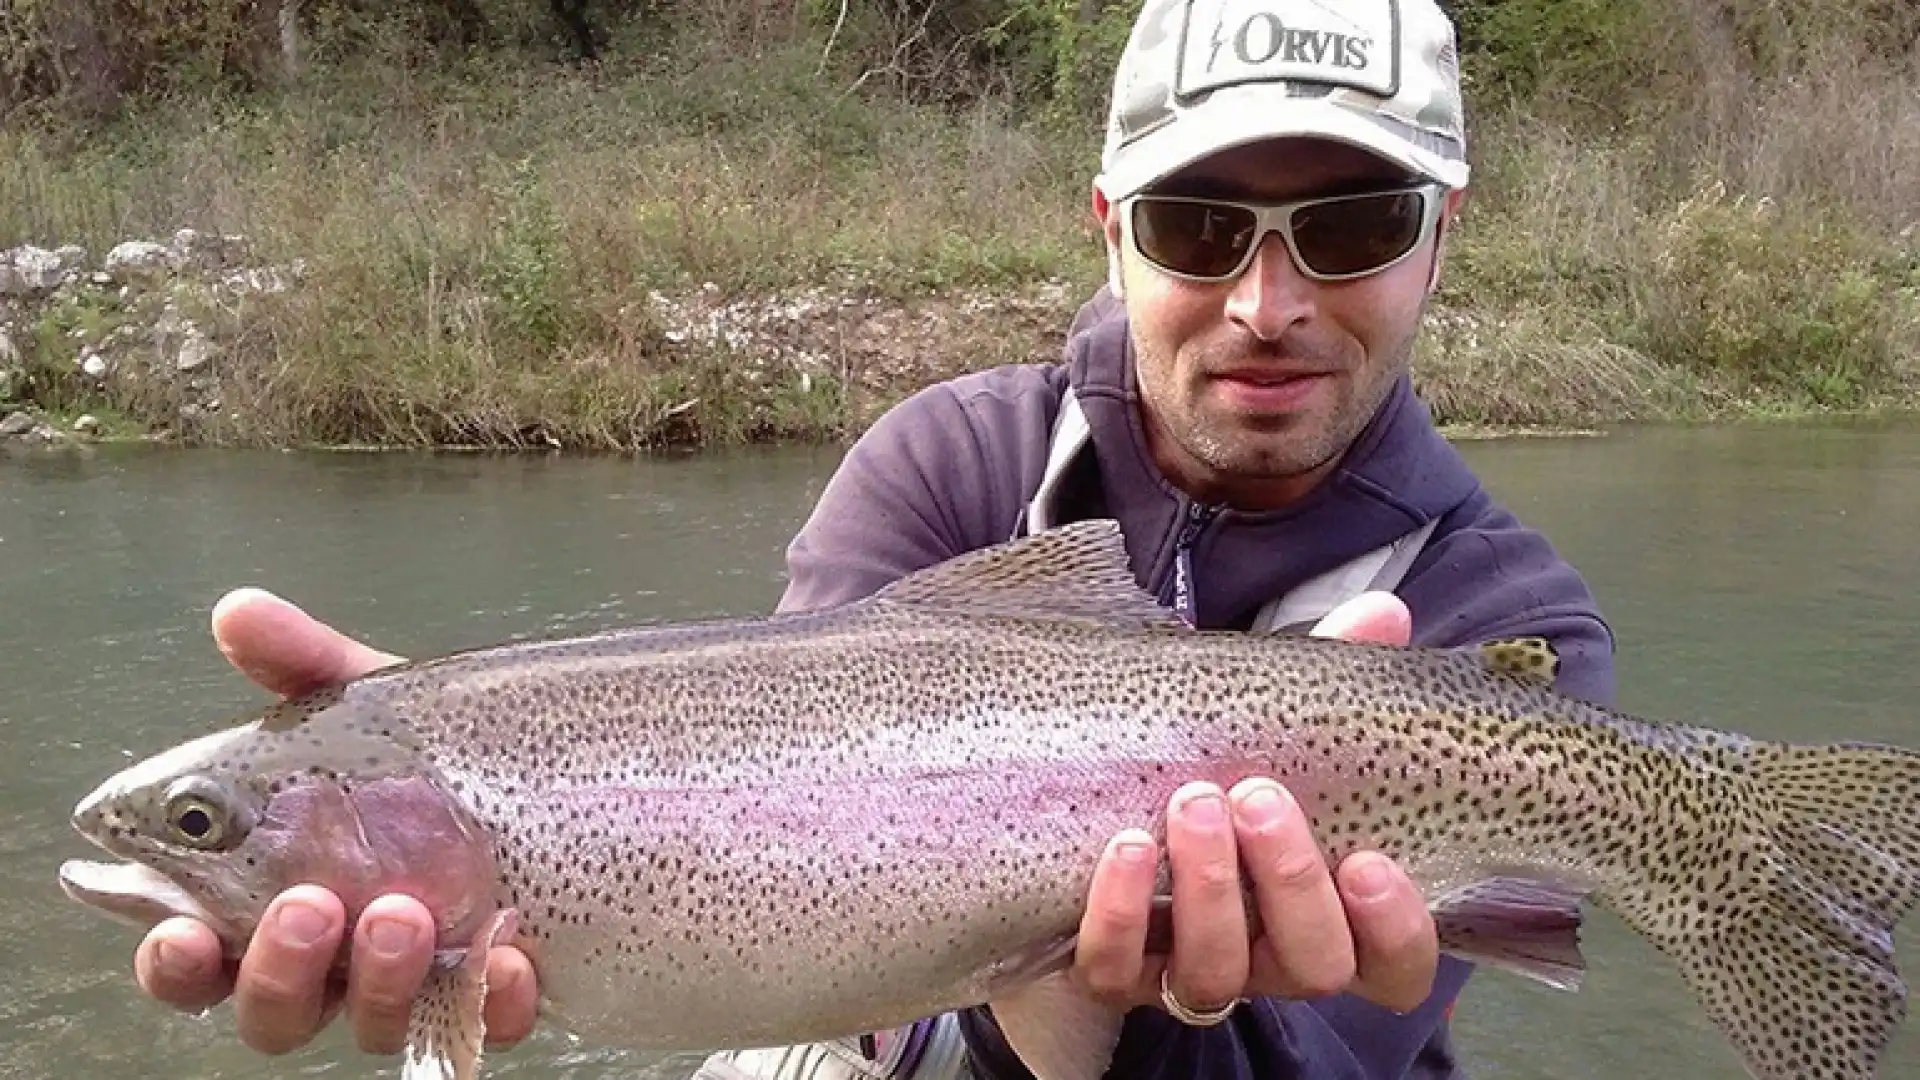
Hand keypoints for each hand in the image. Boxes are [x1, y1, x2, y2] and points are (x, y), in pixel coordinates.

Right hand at [131, 588, 540, 1054]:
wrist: (562, 773)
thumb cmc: (435, 758)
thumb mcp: (377, 707)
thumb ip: (305, 665)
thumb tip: (239, 612)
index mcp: (274, 896)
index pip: (197, 955)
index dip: (176, 958)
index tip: (180, 929)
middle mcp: (332, 959)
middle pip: (271, 1011)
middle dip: (278, 969)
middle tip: (309, 906)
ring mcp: (412, 985)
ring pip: (367, 1024)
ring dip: (376, 978)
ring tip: (403, 912)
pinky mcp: (494, 995)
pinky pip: (483, 1023)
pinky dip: (489, 997)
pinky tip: (504, 957)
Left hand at [1069, 591, 1439, 1017]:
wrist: (1093, 814)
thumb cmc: (1223, 771)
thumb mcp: (1279, 727)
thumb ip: (1338, 678)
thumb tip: (1384, 613)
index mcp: (1334, 916)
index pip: (1396, 967)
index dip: (1395, 931)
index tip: (1369, 861)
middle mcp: (1271, 960)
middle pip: (1311, 965)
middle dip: (1290, 882)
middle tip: (1258, 796)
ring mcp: (1191, 970)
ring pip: (1216, 974)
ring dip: (1209, 890)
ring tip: (1192, 800)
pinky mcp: (1113, 972)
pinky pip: (1114, 969)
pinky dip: (1119, 913)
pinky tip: (1125, 847)